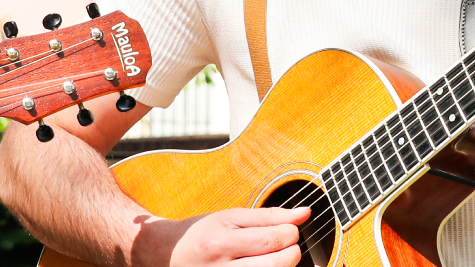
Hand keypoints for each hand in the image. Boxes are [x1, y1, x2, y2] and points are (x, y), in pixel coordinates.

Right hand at [138, 207, 306, 266]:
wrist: (170, 256)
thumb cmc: (201, 234)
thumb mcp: (230, 217)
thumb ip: (269, 215)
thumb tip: (304, 213)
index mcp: (220, 244)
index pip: (272, 240)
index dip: (291, 232)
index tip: (289, 228)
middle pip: (277, 265)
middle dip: (292, 252)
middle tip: (286, 243)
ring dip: (283, 265)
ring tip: (275, 256)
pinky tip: (264, 264)